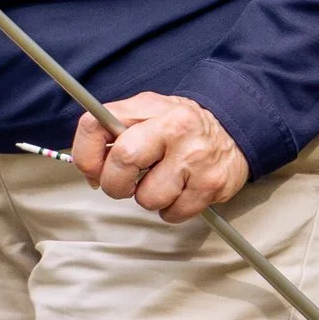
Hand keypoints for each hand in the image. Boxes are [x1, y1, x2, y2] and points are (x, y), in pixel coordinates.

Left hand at [68, 93, 248, 223]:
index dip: (85, 155)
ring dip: (148, 199)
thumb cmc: (180, 125)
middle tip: (124, 185)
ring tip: (161, 181)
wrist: (233, 129)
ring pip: (148, 197)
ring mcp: (193, 156)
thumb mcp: (146, 112)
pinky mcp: (210, 184)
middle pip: (122, 161)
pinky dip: (171, 209)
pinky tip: (179, 190)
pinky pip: (173, 213)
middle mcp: (171, 127)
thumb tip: (91, 170)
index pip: (95, 124)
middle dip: (115, 184)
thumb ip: (116, 132)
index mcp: (146, 107)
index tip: (91, 170)